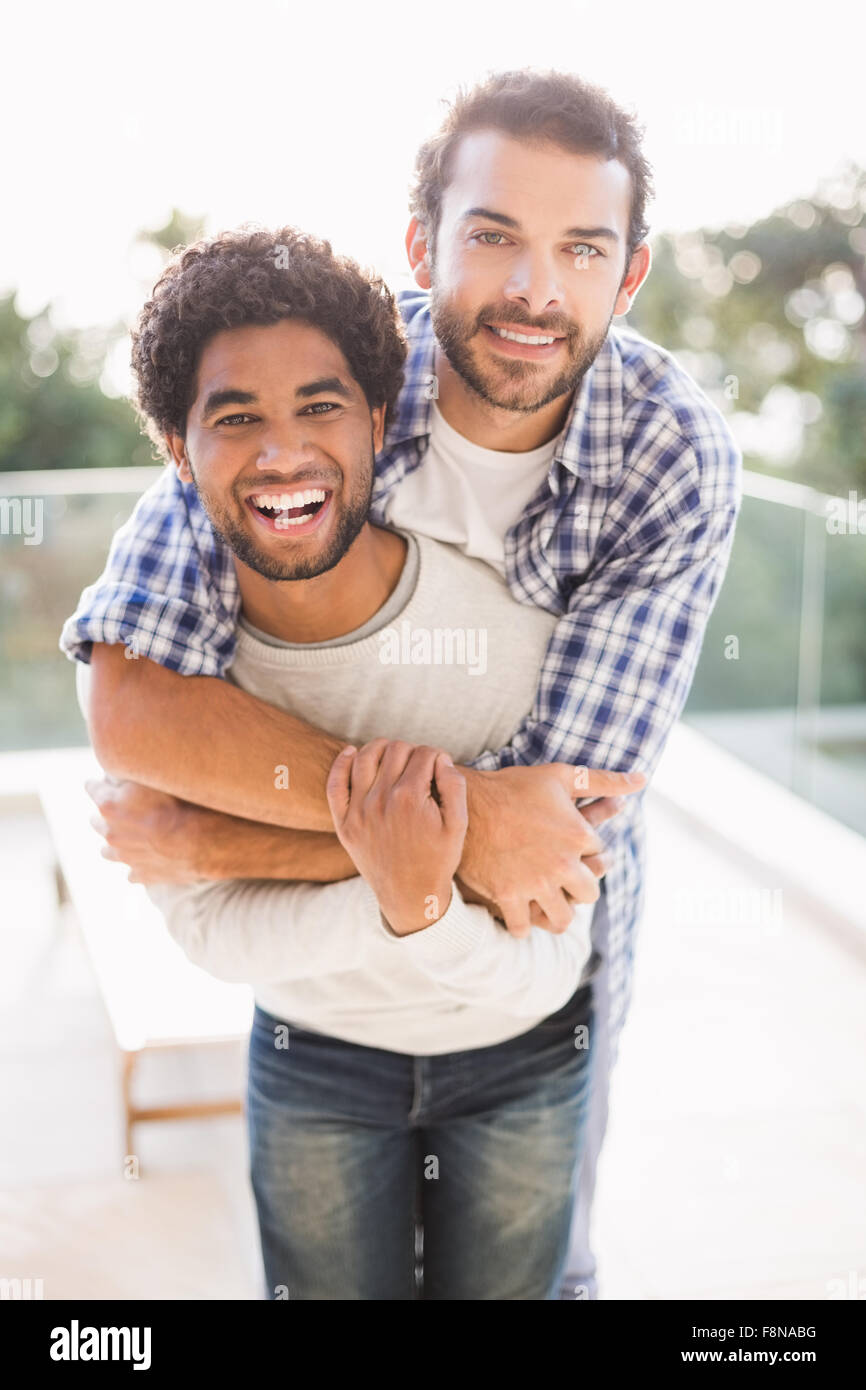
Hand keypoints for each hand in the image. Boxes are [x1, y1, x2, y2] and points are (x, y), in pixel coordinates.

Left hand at [85, 777, 201, 883]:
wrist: (203, 841)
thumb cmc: (181, 804)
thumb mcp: (156, 777)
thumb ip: (136, 773)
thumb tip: (127, 766)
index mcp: (108, 805)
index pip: (92, 788)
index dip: (99, 782)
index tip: (103, 780)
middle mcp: (111, 833)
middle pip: (96, 821)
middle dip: (105, 813)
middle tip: (120, 807)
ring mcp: (124, 857)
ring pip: (108, 851)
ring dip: (116, 842)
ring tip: (129, 837)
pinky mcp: (141, 875)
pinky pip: (132, 871)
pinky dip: (138, 864)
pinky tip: (150, 857)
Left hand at [326, 738, 467, 936]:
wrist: (411, 895)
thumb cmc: (438, 859)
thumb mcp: (458, 824)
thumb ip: (454, 785)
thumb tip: (440, 758)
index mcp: (411, 798)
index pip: (424, 754)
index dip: (437, 756)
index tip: (440, 769)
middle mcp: (381, 800)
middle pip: (396, 750)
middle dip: (413, 752)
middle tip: (421, 768)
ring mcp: (358, 811)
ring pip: (365, 757)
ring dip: (382, 749)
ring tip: (393, 756)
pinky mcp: (344, 823)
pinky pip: (335, 784)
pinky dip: (341, 763)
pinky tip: (351, 752)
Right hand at [455, 796, 627, 931]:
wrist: (465, 802)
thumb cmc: (513, 785)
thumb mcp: (561, 776)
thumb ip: (604, 780)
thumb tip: (642, 779)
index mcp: (578, 836)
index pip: (599, 854)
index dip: (587, 851)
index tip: (573, 848)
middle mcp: (561, 864)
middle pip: (588, 894)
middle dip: (579, 889)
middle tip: (566, 884)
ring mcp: (535, 884)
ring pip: (561, 918)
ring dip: (557, 914)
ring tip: (549, 906)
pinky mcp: (508, 896)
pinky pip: (522, 926)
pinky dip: (523, 925)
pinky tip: (521, 916)